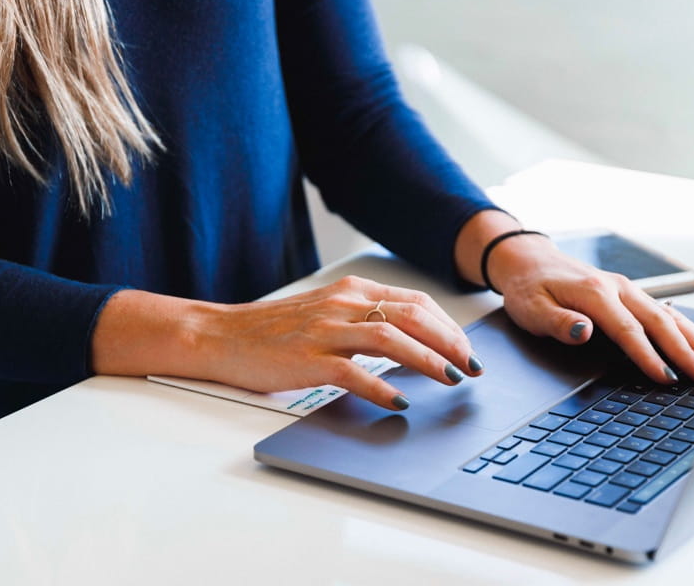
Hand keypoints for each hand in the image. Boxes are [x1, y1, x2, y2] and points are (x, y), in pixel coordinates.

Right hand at [91, 277, 483, 410]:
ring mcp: (325, 331)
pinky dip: (381, 387)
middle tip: (471, 366)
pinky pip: (353, 372)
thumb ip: (364, 320)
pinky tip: (400, 401)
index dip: (448, 325)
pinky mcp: (308, 359)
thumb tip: (412, 342)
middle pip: (411, 315)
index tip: (467, 348)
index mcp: (351, 291)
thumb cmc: (274, 331)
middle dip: (450, 342)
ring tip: (450, 379)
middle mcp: (342, 304)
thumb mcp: (326, 313)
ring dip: (428, 360)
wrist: (221, 335)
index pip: (414, 301)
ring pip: (391, 338)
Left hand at [455, 211, 693, 383]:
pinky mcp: (631, 293)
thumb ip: (559, 322)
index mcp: (595, 293)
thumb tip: (584, 331)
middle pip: (660, 322)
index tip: (667, 378)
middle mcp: (618, 288)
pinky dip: (689, 328)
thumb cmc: (529, 288)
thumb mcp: (532, 309)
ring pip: (670, 315)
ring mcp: (628, 289)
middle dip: (686, 351)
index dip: (649, 356)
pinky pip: (666, 311)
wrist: (529, 260)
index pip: (628, 330)